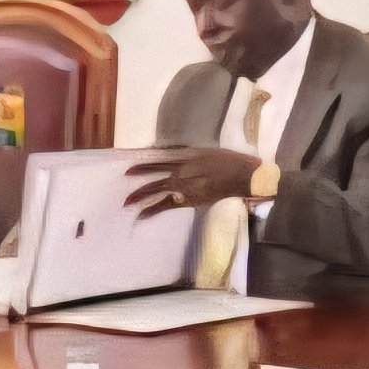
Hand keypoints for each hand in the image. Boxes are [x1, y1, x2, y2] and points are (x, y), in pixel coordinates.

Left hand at [123, 147, 265, 212]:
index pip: (160, 156)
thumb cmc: (230, 162)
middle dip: (139, 172)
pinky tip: (140, 216)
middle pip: (154, 171)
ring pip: (155, 188)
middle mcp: (180, 169)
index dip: (146, 157)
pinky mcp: (187, 199)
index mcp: (185, 155)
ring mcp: (183, 184)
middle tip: (125, 174)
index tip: (133, 157)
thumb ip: (190, 154)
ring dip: (139, 194)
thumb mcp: (207, 152)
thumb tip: (176, 155)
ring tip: (126, 201)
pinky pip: (165, 205)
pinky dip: (152, 210)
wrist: (243, 175)